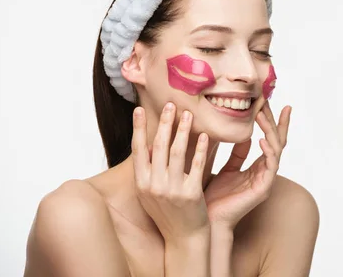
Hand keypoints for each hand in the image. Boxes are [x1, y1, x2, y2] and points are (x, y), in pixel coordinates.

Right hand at [131, 103, 209, 243]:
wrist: (184, 238)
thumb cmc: (167, 213)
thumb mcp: (150, 193)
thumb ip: (148, 170)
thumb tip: (148, 142)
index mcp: (141, 184)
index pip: (137, 150)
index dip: (138, 128)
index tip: (139, 109)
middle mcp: (153, 186)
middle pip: (158, 147)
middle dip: (164, 123)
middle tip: (170, 104)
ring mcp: (172, 191)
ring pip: (177, 153)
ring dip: (183, 130)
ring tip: (188, 114)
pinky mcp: (191, 195)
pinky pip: (197, 166)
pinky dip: (201, 149)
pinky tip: (205, 136)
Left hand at [204, 102, 290, 229]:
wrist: (207, 220)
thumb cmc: (214, 197)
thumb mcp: (226, 168)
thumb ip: (236, 153)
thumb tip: (243, 134)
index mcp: (257, 168)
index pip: (270, 139)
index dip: (272, 121)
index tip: (270, 101)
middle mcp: (265, 172)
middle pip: (278, 141)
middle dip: (276, 120)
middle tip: (271, 101)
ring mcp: (266, 180)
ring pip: (276, 149)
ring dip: (270, 131)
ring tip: (262, 115)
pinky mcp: (263, 189)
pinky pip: (271, 166)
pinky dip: (268, 151)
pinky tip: (262, 139)